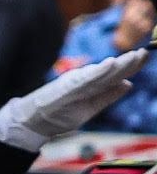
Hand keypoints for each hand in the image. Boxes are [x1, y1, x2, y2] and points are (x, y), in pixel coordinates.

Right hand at [0, 46, 145, 149]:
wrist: (30, 121)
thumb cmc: (57, 115)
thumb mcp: (88, 108)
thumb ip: (107, 96)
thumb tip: (129, 84)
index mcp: (90, 87)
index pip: (115, 75)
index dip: (131, 66)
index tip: (144, 56)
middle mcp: (83, 82)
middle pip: (110, 72)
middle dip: (128, 63)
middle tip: (144, 52)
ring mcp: (74, 85)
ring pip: (100, 74)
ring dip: (117, 65)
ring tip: (132, 57)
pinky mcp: (65, 89)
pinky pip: (85, 80)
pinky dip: (97, 72)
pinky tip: (109, 65)